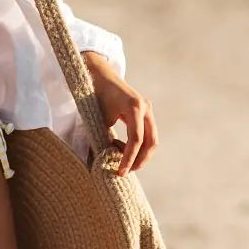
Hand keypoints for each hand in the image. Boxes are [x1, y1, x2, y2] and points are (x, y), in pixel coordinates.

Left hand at [82, 51, 157, 175]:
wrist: (101, 76)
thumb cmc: (97, 95)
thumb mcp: (99, 117)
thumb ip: (104, 137)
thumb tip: (102, 162)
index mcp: (135, 107)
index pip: (136, 139)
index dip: (129, 157)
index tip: (121, 172)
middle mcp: (145, 108)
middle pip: (150, 142)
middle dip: (140, 160)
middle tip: (126, 171)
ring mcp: (148, 110)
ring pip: (151, 139)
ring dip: (140, 154)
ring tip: (123, 160)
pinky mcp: (146, 112)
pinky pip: (147, 133)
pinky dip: (138, 145)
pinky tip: (123, 148)